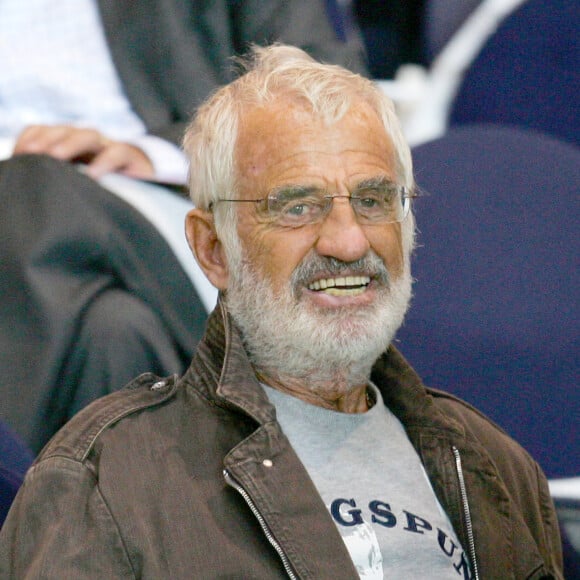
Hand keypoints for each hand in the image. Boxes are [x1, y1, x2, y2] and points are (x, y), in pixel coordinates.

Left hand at [13, 125, 154, 179]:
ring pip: (89, 134)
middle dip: (45, 138)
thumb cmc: (112, 187)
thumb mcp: (82, 182)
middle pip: (65, 129)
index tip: (18, 155)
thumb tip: (32, 187)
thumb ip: (62, 179)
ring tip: (55, 158)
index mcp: (73, 146)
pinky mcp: (132, 158)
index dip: (32, 138)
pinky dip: (105, 162)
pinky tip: (94, 175)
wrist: (154, 183)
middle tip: (30, 154)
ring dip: (69, 143)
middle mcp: (91, 143)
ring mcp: (111, 147)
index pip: (47, 131)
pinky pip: (118, 153)